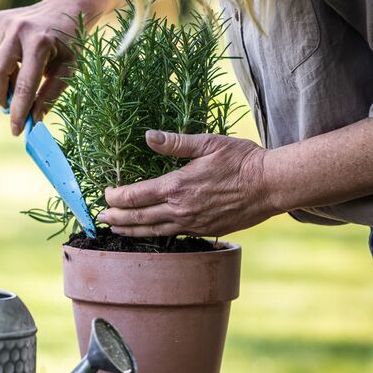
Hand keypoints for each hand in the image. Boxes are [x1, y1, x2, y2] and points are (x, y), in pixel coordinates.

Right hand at [0, 0, 80, 135]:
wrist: (66, 8)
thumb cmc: (70, 43)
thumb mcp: (68, 71)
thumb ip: (49, 96)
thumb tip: (33, 121)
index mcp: (40, 42)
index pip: (24, 86)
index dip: (19, 111)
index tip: (16, 130)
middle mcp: (18, 30)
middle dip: (1, 98)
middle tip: (10, 109)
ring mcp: (3, 23)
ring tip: (13, 89)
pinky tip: (6, 74)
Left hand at [99, 130, 281, 236]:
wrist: (271, 185)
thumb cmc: (242, 160)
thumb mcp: (208, 143)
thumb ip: (176, 143)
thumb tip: (149, 136)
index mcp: (177, 186)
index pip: (136, 196)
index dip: (117, 197)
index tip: (106, 195)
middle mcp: (180, 209)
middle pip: (139, 217)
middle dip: (116, 217)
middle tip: (101, 218)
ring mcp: (192, 223)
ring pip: (153, 231)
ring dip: (131, 230)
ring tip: (115, 230)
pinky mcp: (204, 231)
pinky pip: (172, 236)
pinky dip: (154, 236)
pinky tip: (148, 234)